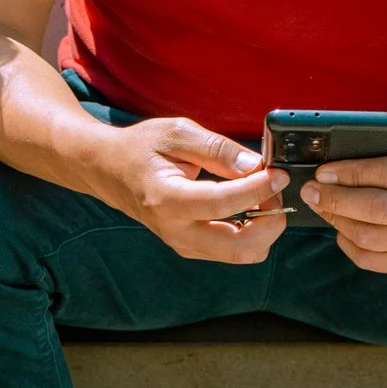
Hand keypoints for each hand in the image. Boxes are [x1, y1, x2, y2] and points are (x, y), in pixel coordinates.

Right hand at [94, 117, 287, 263]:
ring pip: (242, 254)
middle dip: (271, 221)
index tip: (278, 173)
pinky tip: (249, 204)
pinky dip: (251, 231)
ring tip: (262, 194)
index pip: (224, 204)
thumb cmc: (141, 148)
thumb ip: (217, 149)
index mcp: (167, 199)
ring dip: (264, 228)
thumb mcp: (177, 133)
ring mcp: (183, 243)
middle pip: (241, 247)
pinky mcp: (190, 246)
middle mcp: (175, 230)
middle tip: (274, 189)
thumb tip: (255, 165)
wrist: (108, 170)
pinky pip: (232, 250)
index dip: (259, 189)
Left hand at [300, 113, 386, 273]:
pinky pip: (373, 260)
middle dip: (337, 199)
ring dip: (338, 221)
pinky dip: (348, 244)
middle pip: (380, 209)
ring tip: (320, 205)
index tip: (323, 172)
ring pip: (373, 237)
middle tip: (311, 190)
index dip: (352, 173)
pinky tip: (340, 226)